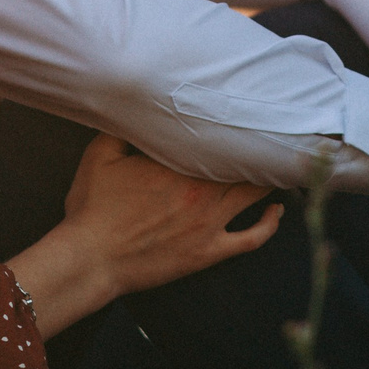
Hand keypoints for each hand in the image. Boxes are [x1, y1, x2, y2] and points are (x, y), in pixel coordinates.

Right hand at [6, 137, 280, 336]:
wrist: (90, 258)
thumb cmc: (92, 209)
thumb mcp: (99, 156)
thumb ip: (121, 130)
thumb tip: (136, 111)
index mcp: (178, 165)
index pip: (218, 140)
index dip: (233, 128)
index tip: (242, 118)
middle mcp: (201, 191)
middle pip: (244, 166)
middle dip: (258, 151)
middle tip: (268, 139)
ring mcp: (209, 223)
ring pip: (253, 195)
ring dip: (268, 180)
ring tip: (276, 167)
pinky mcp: (208, 252)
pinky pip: (252, 238)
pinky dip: (270, 224)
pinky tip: (277, 211)